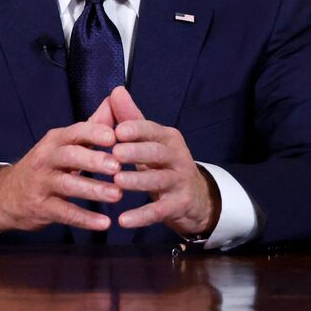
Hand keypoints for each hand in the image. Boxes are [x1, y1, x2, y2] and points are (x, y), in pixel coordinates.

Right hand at [0, 100, 122, 233]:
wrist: (7, 195)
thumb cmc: (46, 165)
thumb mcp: (64, 144)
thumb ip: (92, 125)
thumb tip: (115, 98)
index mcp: (55, 140)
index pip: (74, 132)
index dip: (92, 133)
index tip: (114, 136)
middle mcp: (46, 159)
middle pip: (69, 156)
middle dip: (93, 160)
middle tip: (117, 165)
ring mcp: (41, 184)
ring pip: (67, 185)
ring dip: (92, 190)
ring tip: (117, 195)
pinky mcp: (41, 208)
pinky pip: (64, 213)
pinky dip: (84, 219)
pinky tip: (104, 223)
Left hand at [108, 87, 220, 236]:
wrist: (195, 197)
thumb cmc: (163, 164)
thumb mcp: (149, 141)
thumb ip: (131, 118)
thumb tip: (116, 90)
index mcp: (168, 138)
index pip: (152, 130)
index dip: (136, 129)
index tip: (117, 130)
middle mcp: (177, 157)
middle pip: (157, 153)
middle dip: (137, 152)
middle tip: (115, 153)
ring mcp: (179, 182)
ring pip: (158, 180)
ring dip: (138, 181)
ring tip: (117, 181)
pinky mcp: (178, 205)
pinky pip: (159, 211)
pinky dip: (141, 216)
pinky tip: (123, 220)